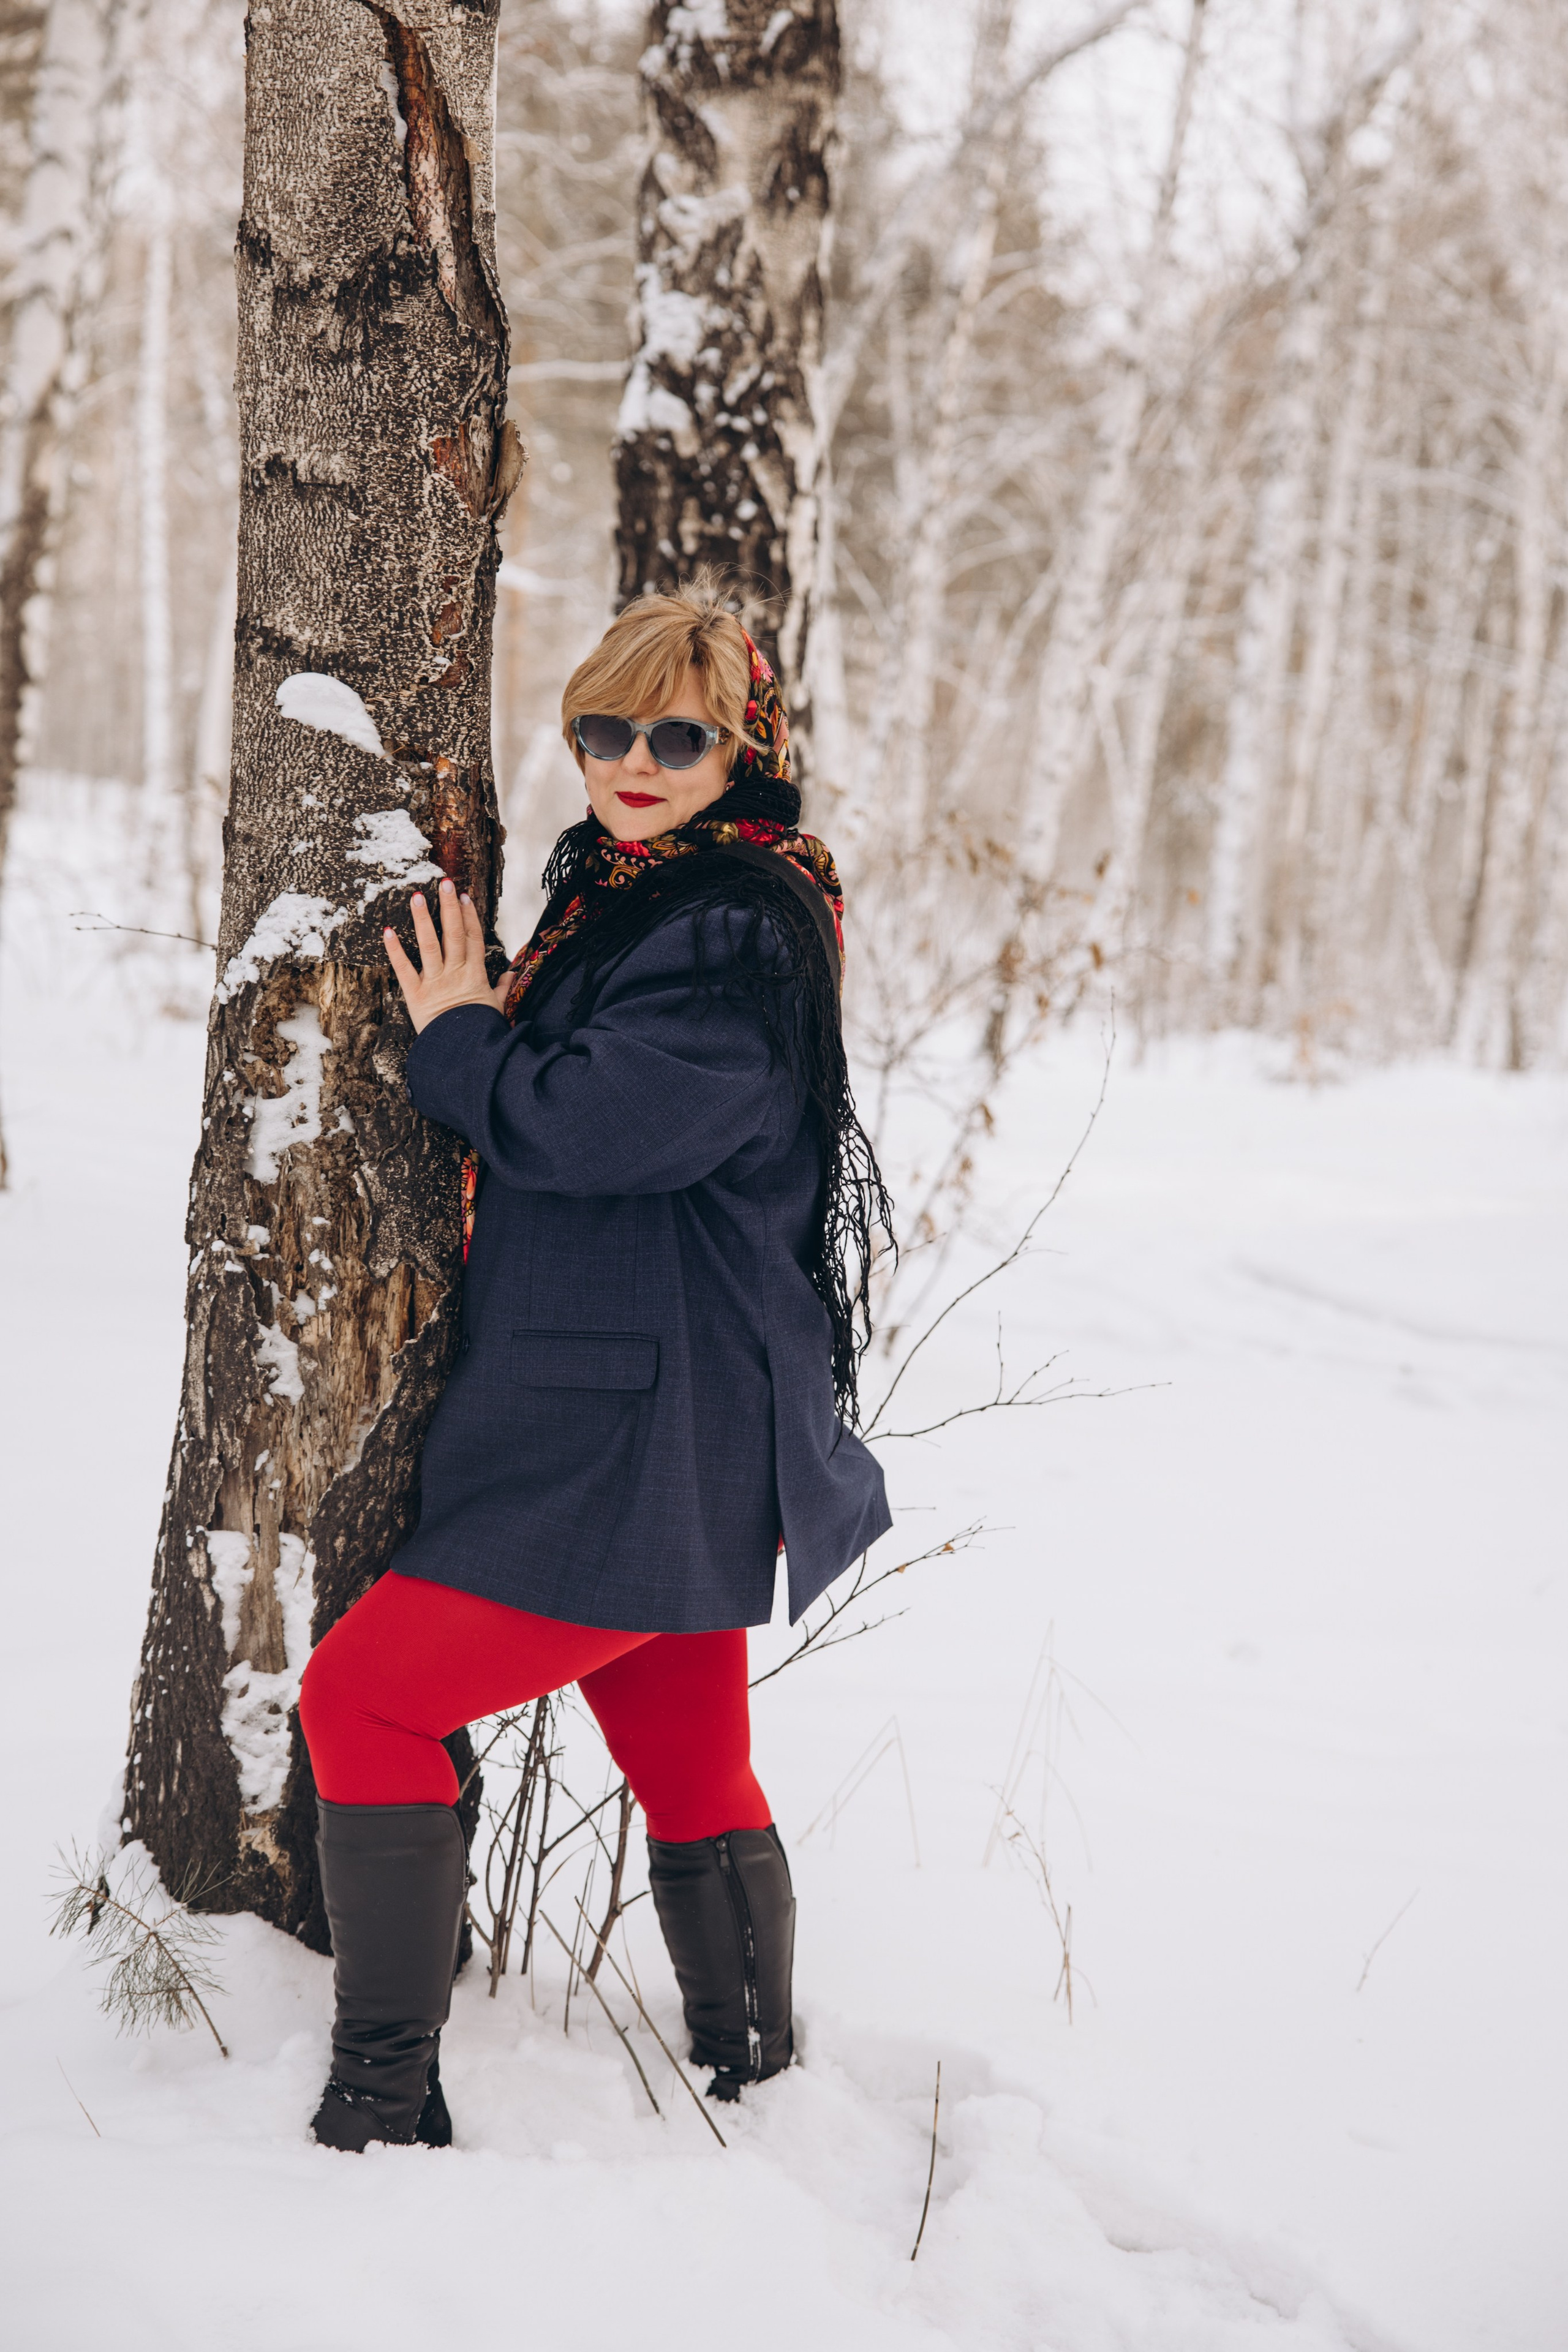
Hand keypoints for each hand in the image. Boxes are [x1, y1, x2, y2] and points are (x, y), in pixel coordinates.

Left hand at [383, 879, 513, 1033]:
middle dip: (449, 907)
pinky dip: (395, 950)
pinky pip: (404, 969)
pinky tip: (388, 931)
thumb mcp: (497, 1009)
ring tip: (417, 896)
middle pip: (454, 934)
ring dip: (423, 919)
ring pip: (429, 945)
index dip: (469, 915)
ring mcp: (435, 982)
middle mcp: (455, 973)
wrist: (465, 1053)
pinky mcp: (415, 995)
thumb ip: (502, 989)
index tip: (464, 896)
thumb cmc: (482, 1032)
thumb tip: (510, 974)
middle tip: (444, 882)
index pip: (473, 938)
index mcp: (475, 975)